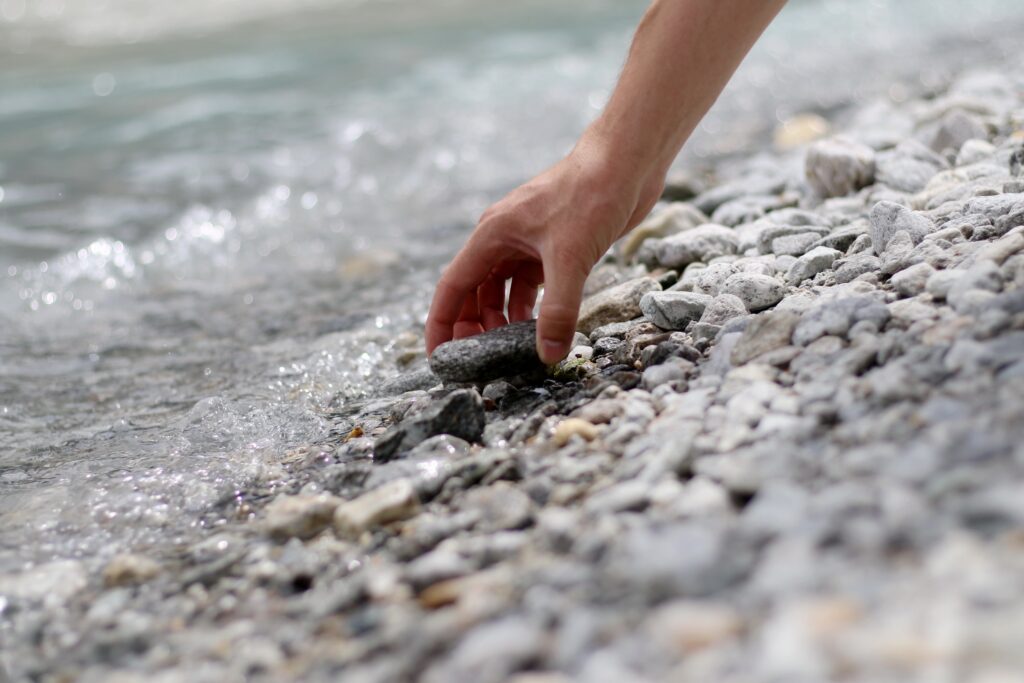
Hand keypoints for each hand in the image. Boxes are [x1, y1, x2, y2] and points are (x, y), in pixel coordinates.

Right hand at [425, 133, 663, 363]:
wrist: (627, 162)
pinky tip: (542, 327)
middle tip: (481, 361)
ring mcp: (529, 241)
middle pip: (474, 291)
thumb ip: (559, 310)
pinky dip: (533, 307)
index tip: (438, 357)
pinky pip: (532, 283)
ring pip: (503, 289)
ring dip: (504, 319)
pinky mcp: (555, 244)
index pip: (452, 287)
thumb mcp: (571, 258)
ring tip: (512, 350)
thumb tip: (548, 355)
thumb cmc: (591, 196)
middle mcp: (503, 238)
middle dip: (474, 327)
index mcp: (492, 235)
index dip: (442, 324)